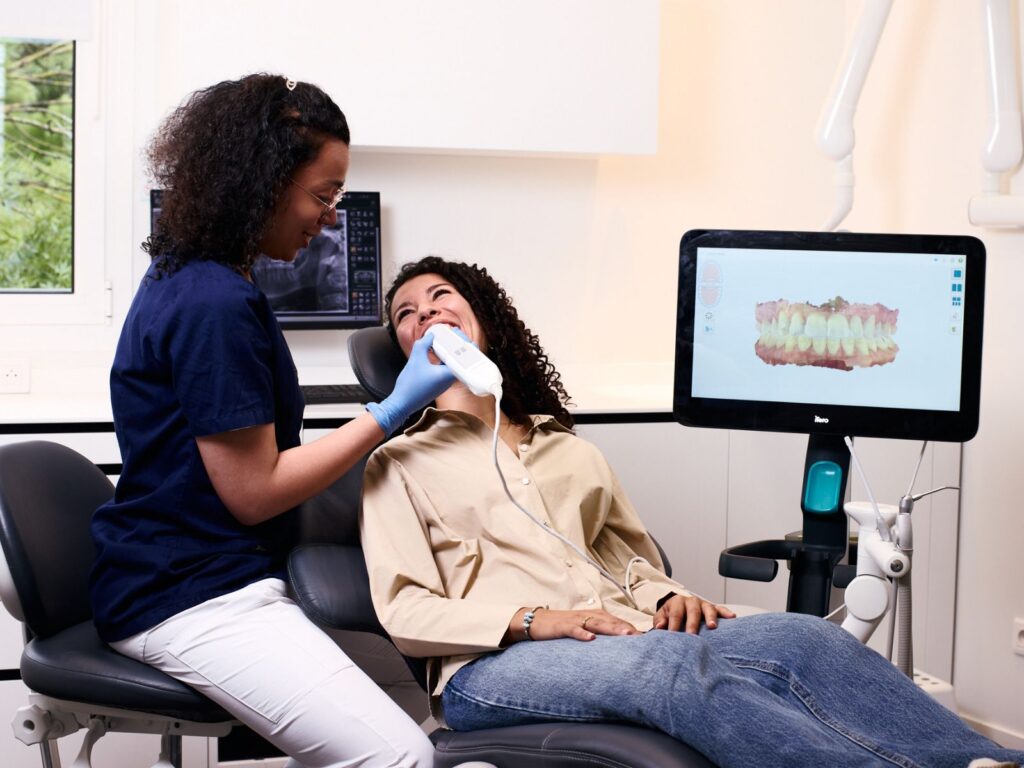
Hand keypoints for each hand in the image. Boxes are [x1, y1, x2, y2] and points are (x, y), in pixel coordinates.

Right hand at [367, 333, 455, 435]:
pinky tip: (437, 351)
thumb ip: (423, 344)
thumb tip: (431, 335)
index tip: (459, 334)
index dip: (463, 343)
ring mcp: (445, 382)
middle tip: (453, 334)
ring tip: (446, 340)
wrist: (402, 403)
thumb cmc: (410, 385)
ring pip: (452, 364)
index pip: (464, 357)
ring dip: (450, 352)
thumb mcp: (416, 359)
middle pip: (460, 360)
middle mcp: (450, 379)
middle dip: (457, 346)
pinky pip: (445, 368)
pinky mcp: (439, 384)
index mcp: (449, 374)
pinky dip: (443, 359)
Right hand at [515, 608, 641, 642]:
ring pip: (597, 623)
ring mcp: (576, 620)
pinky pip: (574, 629)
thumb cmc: (564, 626)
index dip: (632, 629)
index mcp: (596, 616)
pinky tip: (591, 638)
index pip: (618, 622)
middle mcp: (588, 615)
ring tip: (625, 635)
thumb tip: (620, 645)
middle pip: (611, 621)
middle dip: (627, 629)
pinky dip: (582, 633)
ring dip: (612, 628)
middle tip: (643, 638)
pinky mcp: (562, 626)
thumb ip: (602, 634)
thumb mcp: (585, 628)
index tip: (648, 639)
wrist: (536, 621)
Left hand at [653, 594, 735, 633]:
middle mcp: (691, 601)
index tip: (672, 636)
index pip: (675, 614)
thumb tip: (660, 627)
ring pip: (708, 608)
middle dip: (692, 623)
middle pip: (692, 611)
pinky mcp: (713, 608)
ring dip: (711, 617)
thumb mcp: (662, 616)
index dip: (673, 625)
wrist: (679, 606)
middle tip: (692, 635)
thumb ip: (660, 620)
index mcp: (677, 602)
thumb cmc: (670, 615)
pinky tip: (732, 617)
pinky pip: (720, 609)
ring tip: (712, 627)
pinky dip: (726, 612)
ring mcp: (703, 604)